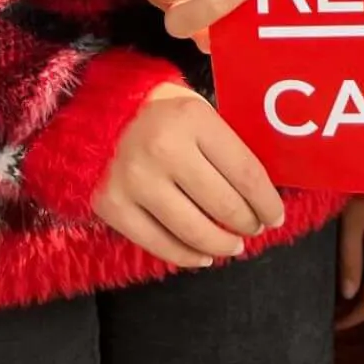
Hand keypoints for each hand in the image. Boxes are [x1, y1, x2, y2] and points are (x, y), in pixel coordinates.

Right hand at [93, 82, 284, 269]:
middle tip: (255, 227)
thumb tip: (259, 186)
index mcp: (192, 120)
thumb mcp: (194, 108)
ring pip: (194, 231)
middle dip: (248, 223)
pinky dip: (187, 256)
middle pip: (224, 205)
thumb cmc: (154, 109)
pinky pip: (159, 244)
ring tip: (233, 245)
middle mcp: (165, 151)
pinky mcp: (113, 206)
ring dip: (221, 244)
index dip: (267, 201)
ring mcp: (136, 182)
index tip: (276, 215)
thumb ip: (223, 141)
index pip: (245, 172)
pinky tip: (202, 256)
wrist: (87, 112)